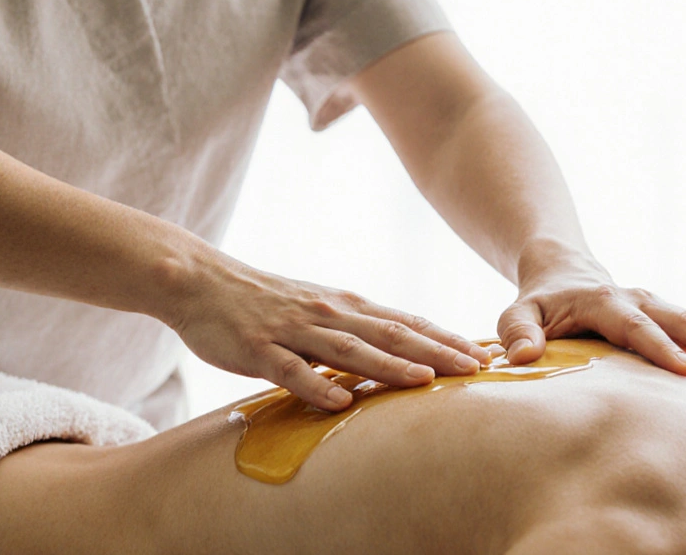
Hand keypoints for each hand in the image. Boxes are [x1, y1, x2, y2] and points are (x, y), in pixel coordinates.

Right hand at [167, 256, 492, 410]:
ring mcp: (293, 330)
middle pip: (390, 333)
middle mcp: (327, 313)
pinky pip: (291, 370)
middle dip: (435, 352)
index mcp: (344, 305)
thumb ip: (353, 329)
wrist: (201, 281)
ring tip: (425, 382)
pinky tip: (339, 403)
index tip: (483, 354)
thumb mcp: (316, 308)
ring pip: (349, 349)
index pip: (405, 322)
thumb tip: (397, 353)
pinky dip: (317, 386)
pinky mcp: (259, 348)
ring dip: (390, 365)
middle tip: (476, 370)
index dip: (445, 338)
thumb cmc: (263, 301)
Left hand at [496, 249, 685, 376]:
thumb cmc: (538, 303)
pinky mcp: (670, 313)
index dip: (660, 348)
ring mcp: (658, 304)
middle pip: (680, 320)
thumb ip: (516, 332)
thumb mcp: (516, 314)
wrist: (562, 272)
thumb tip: (519, 358)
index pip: (635, 327)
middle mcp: (637, 298)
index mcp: (603, 301)